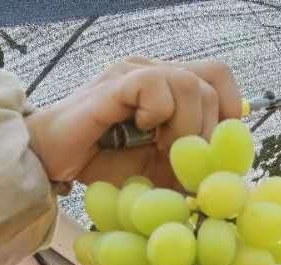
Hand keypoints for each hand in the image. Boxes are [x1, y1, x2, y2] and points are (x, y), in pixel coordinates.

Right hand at [25, 59, 242, 187]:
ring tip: (160, 149)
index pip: (218, 76)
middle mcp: (154, 70)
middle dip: (205, 132)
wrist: (51, 162)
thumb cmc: (103, 164)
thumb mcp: (159, 170)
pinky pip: (154, 85)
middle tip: (179, 158)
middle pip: (210, 82)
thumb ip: (192, 165)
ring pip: (188, 83)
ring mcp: (135, 72)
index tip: (213, 148)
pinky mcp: (116, 83)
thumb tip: (226, 178)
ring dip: (183, 128)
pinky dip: (157, 114)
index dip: (228, 110)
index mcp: (168, 86)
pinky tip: (140, 129)